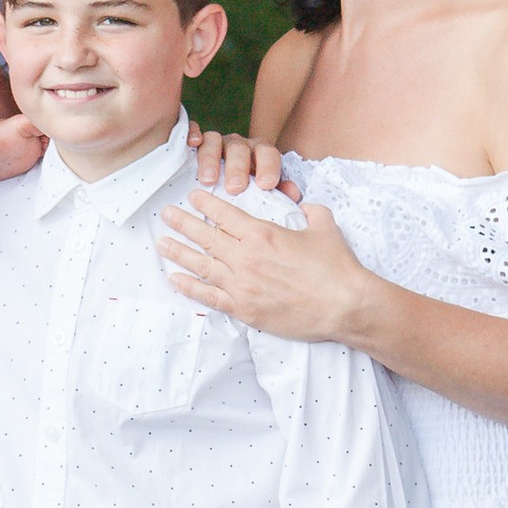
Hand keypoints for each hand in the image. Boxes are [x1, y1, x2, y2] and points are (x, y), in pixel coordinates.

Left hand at [159, 189, 376, 343]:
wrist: (346, 306)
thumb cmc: (337, 267)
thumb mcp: (324, 226)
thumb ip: (309, 210)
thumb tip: (303, 203)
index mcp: (262, 234)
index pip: (224, 215)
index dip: (205, 205)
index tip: (191, 197)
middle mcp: (246, 258)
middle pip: (205, 237)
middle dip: (182, 224)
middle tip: (165, 215)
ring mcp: (242, 286)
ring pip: (201, 266)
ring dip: (179, 253)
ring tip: (161, 244)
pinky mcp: (245, 310)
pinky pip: (210, 297)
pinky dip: (190, 288)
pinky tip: (175, 280)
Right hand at [187, 125, 284, 196]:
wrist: (222, 187)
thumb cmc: (246, 193)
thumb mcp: (263, 193)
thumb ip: (280, 193)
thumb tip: (293, 193)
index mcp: (259, 153)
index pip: (268, 153)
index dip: (268, 167)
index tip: (266, 185)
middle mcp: (238, 145)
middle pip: (239, 148)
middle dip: (237, 168)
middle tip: (235, 188)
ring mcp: (216, 142)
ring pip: (214, 140)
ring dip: (211, 159)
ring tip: (209, 180)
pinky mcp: (195, 142)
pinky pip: (193, 131)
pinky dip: (192, 134)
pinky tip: (192, 144)